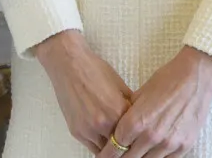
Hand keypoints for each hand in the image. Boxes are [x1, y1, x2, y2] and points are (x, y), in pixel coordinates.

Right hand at [32, 29, 132, 153]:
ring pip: (107, 153)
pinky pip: (93, 148)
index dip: (140, 139)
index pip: (136, 136)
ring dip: (114, 150)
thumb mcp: (121, 85)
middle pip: (122, 148)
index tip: (142, 142)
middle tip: (132, 147)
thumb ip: (132, 107)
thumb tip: (143, 120)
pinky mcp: (76, 131)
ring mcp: (88, 130)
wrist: (68, 63)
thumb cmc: (94, 70)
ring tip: (120, 146)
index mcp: (119, 112)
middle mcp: (104, 124)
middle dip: (128, 148)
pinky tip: (106, 142)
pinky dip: (101, 147)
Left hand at [109, 46, 211, 157]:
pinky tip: (152, 152)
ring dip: (140, 157)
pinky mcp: (184, 146)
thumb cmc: (165, 81)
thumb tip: (117, 129)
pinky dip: (157, 156)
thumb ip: (126, 115)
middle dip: (121, 157)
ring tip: (135, 152)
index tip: (105, 154)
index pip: (115, 148)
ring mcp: (169, 143)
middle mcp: (151, 136)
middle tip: (118, 155)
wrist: (195, 78)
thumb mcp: (138, 95)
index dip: (108, 152)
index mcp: (136, 122)